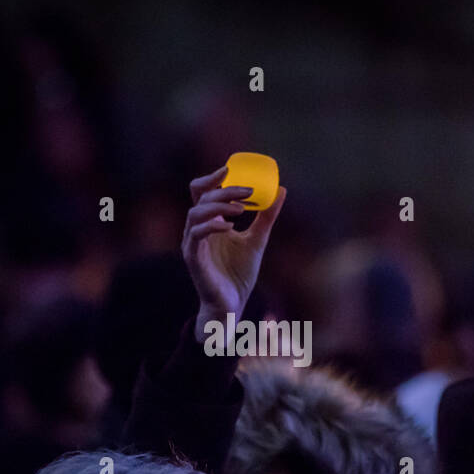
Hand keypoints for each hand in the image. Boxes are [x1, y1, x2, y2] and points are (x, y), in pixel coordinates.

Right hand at [183, 165, 286, 342]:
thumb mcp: (258, 239)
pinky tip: (229, 226)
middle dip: (224, 190)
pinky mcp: (193, 259)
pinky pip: (195, 235)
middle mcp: (197, 229)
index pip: (202, 191)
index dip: (212, 177)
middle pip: (200, 197)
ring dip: (218, 206)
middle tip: (248, 192)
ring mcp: (193, 243)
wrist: (232, 305)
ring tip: (241, 209)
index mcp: (210, 222)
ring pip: (195, 213)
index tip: (230, 168)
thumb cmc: (239, 274)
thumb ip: (266, 216)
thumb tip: (281, 189)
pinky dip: (210, 226)